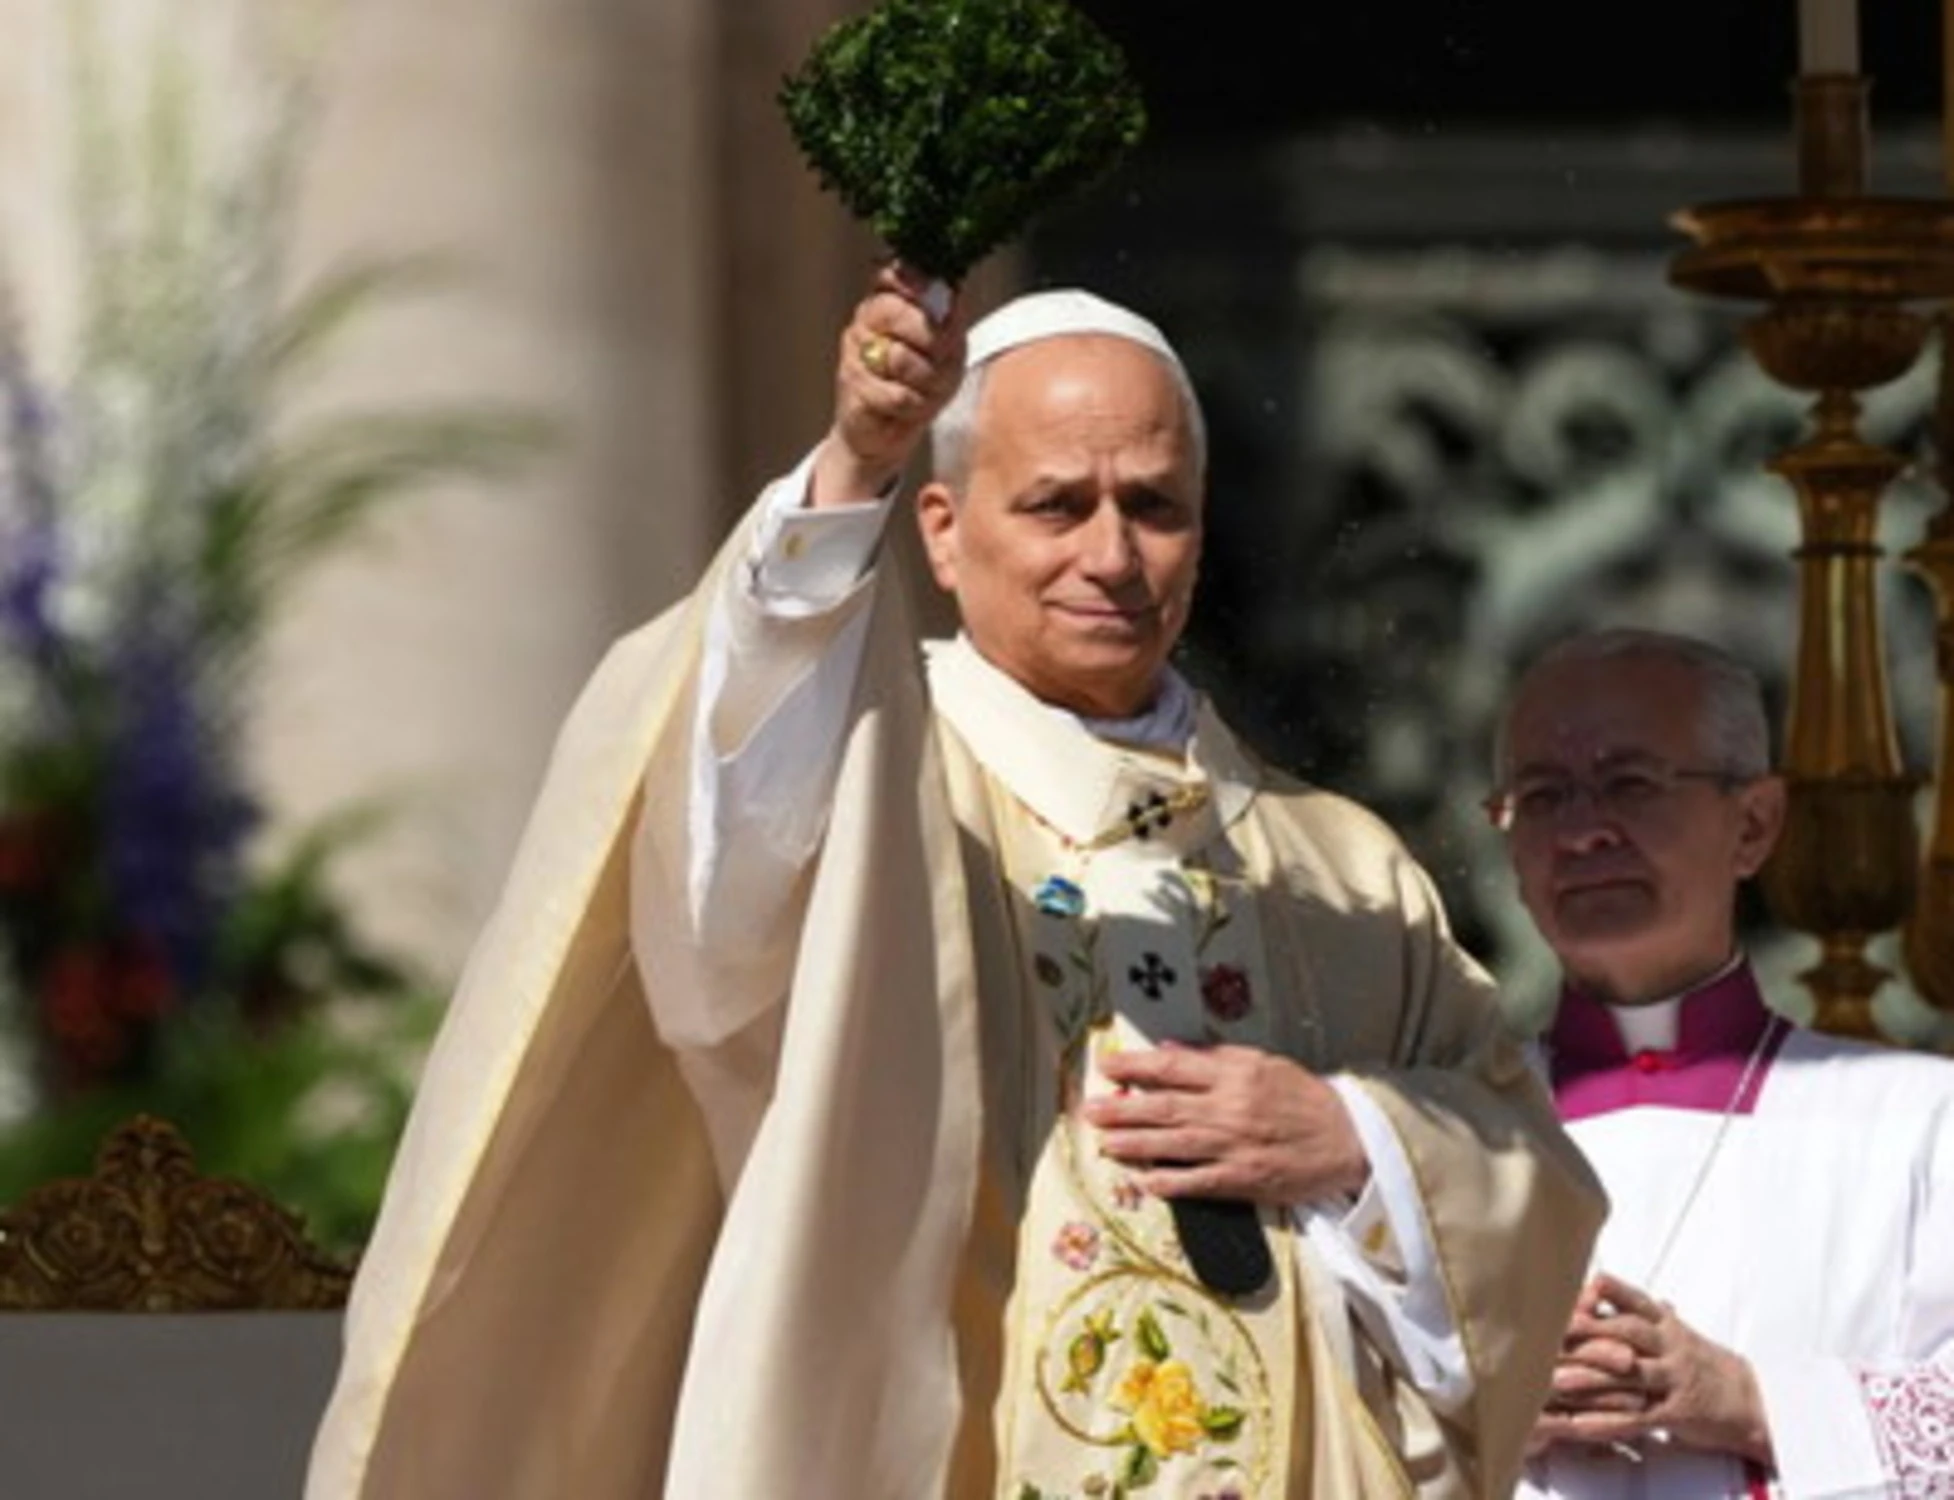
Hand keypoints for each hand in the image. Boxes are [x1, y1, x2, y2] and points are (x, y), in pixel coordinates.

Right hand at [810, 263, 966, 505]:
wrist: (889, 433)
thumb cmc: (922, 386)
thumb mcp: (949, 351)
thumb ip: (950, 321)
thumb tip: (953, 295)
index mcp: (887, 303)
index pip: (894, 276)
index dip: (916, 281)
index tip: (937, 293)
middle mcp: (865, 322)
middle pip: (897, 312)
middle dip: (932, 339)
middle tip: (943, 358)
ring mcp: (854, 353)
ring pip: (900, 357)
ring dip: (926, 380)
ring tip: (925, 389)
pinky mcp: (852, 386)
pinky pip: (897, 394)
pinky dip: (914, 406)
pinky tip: (909, 407)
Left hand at [1082, 1042, 1369, 1205]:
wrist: (1348, 1139)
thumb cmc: (1303, 1097)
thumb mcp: (1263, 1062)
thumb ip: (1213, 1057)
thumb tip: (1169, 1050)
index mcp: (1235, 1074)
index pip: (1173, 1067)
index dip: (1135, 1067)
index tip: (1107, 1067)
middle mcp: (1230, 1108)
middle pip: (1164, 1107)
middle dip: (1122, 1109)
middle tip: (1089, 1109)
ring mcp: (1234, 1146)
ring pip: (1172, 1144)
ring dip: (1134, 1144)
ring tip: (1103, 1142)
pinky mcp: (1243, 1180)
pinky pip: (1197, 1182)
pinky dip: (1168, 1182)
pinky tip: (1142, 1180)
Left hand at [1531, 1273, 1773, 1465]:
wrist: (1753, 1402)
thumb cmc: (1705, 1363)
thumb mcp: (1677, 1333)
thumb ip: (1641, 1313)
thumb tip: (1603, 1286)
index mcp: (1669, 1327)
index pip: (1637, 1301)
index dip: (1611, 1292)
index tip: (1585, 1285)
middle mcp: (1671, 1349)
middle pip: (1628, 1334)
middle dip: (1591, 1331)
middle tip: (1556, 1330)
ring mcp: (1675, 1381)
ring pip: (1628, 1377)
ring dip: (1591, 1379)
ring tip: (1557, 1381)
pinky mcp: (1677, 1414)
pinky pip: (1638, 1419)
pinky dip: (1608, 1424)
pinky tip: (1581, 1426)